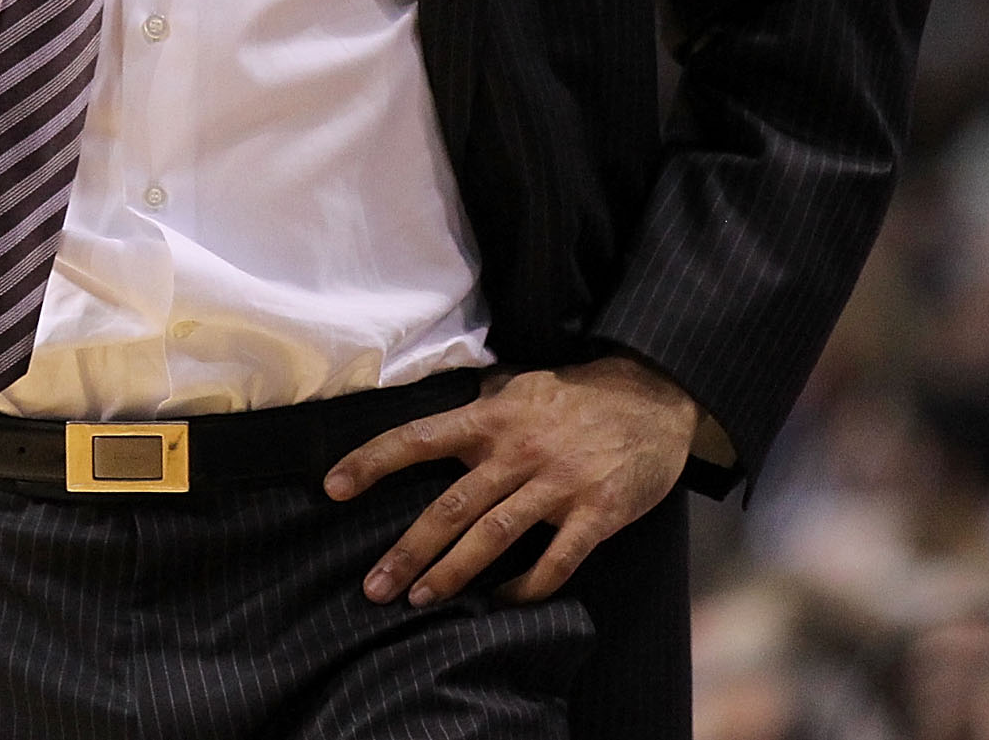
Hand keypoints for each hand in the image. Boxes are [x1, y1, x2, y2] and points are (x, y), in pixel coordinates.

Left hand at [324, 356, 698, 608]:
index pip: (418, 438)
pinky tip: (502, 602)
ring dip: (453, 573)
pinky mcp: (596, 512)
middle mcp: (518, 450)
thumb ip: (479, 406)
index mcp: (492, 417)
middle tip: (375, 587)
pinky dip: (527, 587)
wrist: (655, 396)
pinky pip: (556, 560)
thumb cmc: (578, 394)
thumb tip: (437, 419)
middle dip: (408, 551)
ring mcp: (557, 483)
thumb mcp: (520, 385)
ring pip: (492, 535)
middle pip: (450, 506)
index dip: (372, 461)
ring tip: (420, 600)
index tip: (332, 487)